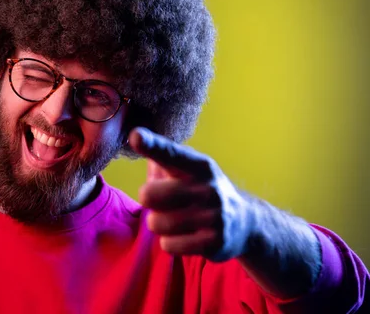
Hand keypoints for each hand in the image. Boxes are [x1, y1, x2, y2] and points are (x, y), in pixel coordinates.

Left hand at [129, 127, 252, 261]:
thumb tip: (138, 139)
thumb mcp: (187, 170)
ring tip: (174, 220)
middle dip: (148, 201)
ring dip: (159, 224)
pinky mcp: (214, 242)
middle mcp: (208, 188)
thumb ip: (161, 157)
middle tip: (162, 202)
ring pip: (157, 223)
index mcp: (199, 165)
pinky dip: (169, 243)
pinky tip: (184, 237)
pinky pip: (169, 245)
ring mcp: (214, 216)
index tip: (136, 136)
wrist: (245, 222)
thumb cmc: (201, 190)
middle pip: (150, 195)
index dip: (152, 145)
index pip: (171, 153)